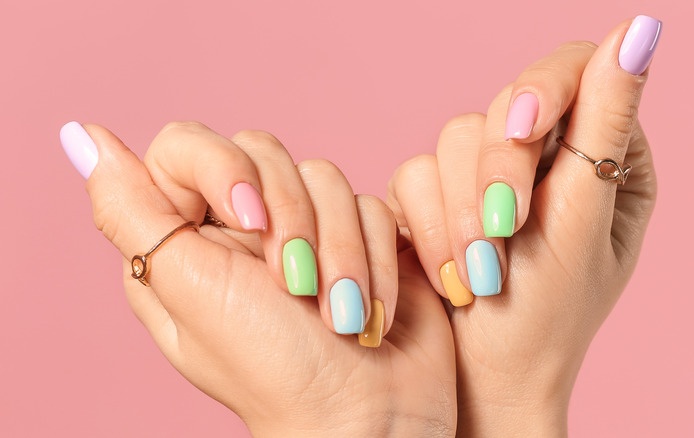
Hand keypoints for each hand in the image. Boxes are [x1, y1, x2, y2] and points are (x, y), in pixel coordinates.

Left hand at [61, 122, 456, 435]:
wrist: (365, 412)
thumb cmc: (272, 369)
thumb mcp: (189, 291)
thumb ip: (131, 211)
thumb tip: (81, 136)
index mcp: (184, 238)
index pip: (186, 145)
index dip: (222, 168)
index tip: (249, 220)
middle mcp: (241, 226)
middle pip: (263, 151)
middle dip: (293, 220)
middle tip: (296, 286)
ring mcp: (305, 227)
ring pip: (325, 175)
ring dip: (340, 251)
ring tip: (339, 313)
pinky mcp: (359, 234)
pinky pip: (371, 203)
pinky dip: (375, 259)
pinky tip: (368, 308)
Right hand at [387, 16, 660, 435]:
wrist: (484, 382)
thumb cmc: (546, 318)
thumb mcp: (582, 220)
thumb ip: (604, 125)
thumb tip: (640, 30)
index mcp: (604, 157)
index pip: (576, 74)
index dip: (542, 88)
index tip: (522, 128)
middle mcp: (545, 159)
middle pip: (505, 104)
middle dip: (496, 174)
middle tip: (502, 236)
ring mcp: (488, 177)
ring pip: (453, 137)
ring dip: (461, 210)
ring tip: (478, 273)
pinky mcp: (438, 197)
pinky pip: (414, 173)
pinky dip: (430, 224)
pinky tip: (450, 271)